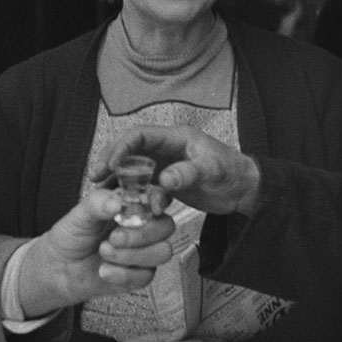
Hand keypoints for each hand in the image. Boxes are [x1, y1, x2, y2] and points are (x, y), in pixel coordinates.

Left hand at [17, 185, 174, 315]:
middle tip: (114, 237)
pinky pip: (146, 275)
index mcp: (132, 205)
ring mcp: (145, 251)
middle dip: (141, 234)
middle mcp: (143, 226)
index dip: (160, 200)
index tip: (151, 207)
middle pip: (166, 226)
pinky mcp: (141, 274)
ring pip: (162, 252)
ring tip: (104, 252)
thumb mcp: (80, 214)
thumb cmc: (72, 236)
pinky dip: (123, 274)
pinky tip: (105, 270)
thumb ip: (97, 203)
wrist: (60, 268)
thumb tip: (117, 202)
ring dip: (131, 255)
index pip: (159, 198)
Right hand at [88, 126, 261, 217]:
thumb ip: (188, 173)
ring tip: (102, 192)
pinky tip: (126, 206)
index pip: (139, 135)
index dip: (121, 147)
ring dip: (118, 180)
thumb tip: (164, 179)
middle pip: (130, 150)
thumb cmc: (234, 172)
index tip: (108, 163)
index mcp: (176, 138)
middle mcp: (167, 149)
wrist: (246, 189)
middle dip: (111, 161)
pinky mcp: (168, 183)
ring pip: (134, 169)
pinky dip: (134, 195)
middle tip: (95, 177)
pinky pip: (144, 187)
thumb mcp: (213, 170)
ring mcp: (166, 166)